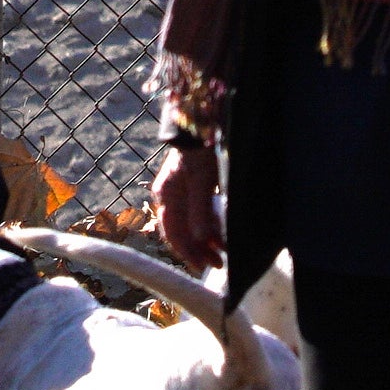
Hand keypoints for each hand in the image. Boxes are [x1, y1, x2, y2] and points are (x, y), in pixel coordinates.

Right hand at [154, 135, 224, 275]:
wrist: (201, 123)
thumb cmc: (200, 151)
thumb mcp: (202, 181)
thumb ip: (200, 211)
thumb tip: (202, 240)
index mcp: (166, 196)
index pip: (174, 234)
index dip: (188, 253)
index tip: (203, 266)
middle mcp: (170, 197)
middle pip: (181, 232)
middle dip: (199, 250)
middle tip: (218, 264)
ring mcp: (180, 193)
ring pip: (191, 225)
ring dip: (205, 240)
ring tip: (222, 252)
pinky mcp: (193, 188)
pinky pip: (198, 215)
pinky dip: (208, 226)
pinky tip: (219, 233)